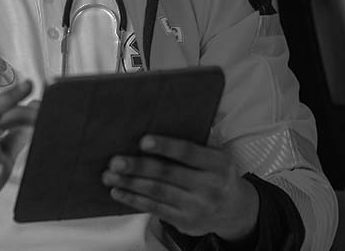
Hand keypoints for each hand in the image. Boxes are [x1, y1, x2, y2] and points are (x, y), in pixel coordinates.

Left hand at [102, 135, 258, 241]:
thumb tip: (165, 121)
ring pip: (157, 192)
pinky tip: (120, 191)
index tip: (143, 141)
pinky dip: (134, 200)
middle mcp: (209, 186)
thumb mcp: (217, 155)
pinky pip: (155, 209)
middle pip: (167, 174)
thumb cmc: (217, 173)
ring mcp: (197, 206)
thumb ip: (196, 141)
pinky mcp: (185, 222)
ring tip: (110, 176)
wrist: (234, 210)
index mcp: (218, 164)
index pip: (188, 152)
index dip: (165, 146)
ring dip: (130, 183)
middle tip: (116, 161)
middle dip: (138, 167)